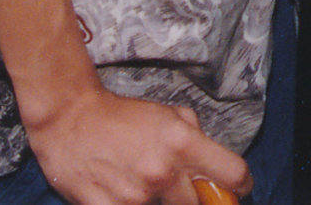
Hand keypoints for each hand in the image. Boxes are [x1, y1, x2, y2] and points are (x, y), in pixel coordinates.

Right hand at [23, 83, 250, 204]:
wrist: (70, 118)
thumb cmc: (121, 116)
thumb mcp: (168, 114)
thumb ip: (195, 137)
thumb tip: (212, 164)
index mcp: (182, 142)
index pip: (232, 173)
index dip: (240, 184)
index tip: (238, 189)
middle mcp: (163, 171)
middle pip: (199, 204)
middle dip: (196, 197)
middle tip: (182, 187)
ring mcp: (135, 195)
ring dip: (161, 201)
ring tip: (144, 182)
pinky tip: (123, 193)